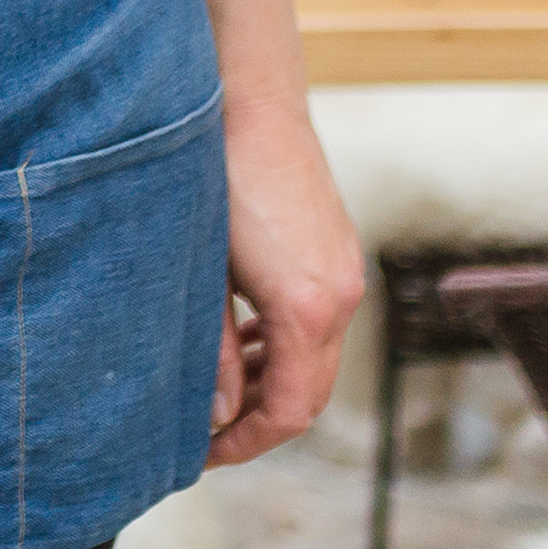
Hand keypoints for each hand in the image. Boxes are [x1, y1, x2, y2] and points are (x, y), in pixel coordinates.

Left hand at [207, 98, 361, 465]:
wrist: (249, 99)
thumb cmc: (215, 175)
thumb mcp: (202, 271)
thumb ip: (210, 345)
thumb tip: (215, 411)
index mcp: (308, 308)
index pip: (290, 410)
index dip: (247, 440)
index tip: (204, 450)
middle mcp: (341, 295)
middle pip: (311, 392)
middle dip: (261, 418)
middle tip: (207, 428)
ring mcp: (345, 270)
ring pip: (317, 357)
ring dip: (274, 380)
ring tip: (219, 387)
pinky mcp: (337, 249)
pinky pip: (321, 321)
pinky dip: (286, 343)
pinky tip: (245, 337)